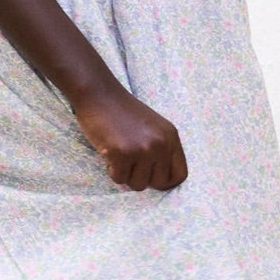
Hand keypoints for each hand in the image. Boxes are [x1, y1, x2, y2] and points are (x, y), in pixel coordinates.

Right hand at [73, 85, 187, 191]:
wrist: (99, 94)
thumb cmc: (122, 112)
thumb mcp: (153, 127)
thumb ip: (162, 149)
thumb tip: (163, 182)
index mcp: (171, 137)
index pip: (179, 175)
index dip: (165, 181)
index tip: (151, 177)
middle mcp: (160, 144)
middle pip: (158, 183)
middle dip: (143, 178)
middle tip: (130, 164)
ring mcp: (142, 149)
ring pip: (138, 185)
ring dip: (126, 175)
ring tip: (119, 156)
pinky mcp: (121, 153)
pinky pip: (119, 179)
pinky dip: (112, 171)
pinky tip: (109, 153)